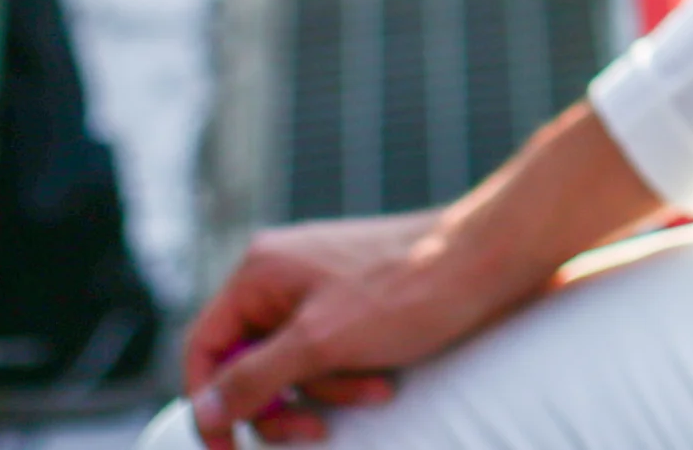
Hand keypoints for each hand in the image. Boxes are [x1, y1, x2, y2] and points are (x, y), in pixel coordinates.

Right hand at [183, 212, 493, 444]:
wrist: (490, 260)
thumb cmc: (408, 291)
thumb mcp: (320, 344)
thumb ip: (253, 378)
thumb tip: (202, 409)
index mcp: (260, 272)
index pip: (204, 348)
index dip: (210, 404)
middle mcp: (282, 275)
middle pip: (248, 364)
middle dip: (284, 403)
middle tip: (314, 432)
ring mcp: (319, 287)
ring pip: (294, 366)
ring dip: (328, 391)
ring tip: (374, 390)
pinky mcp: (353, 303)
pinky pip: (330, 356)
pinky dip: (351, 375)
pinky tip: (385, 381)